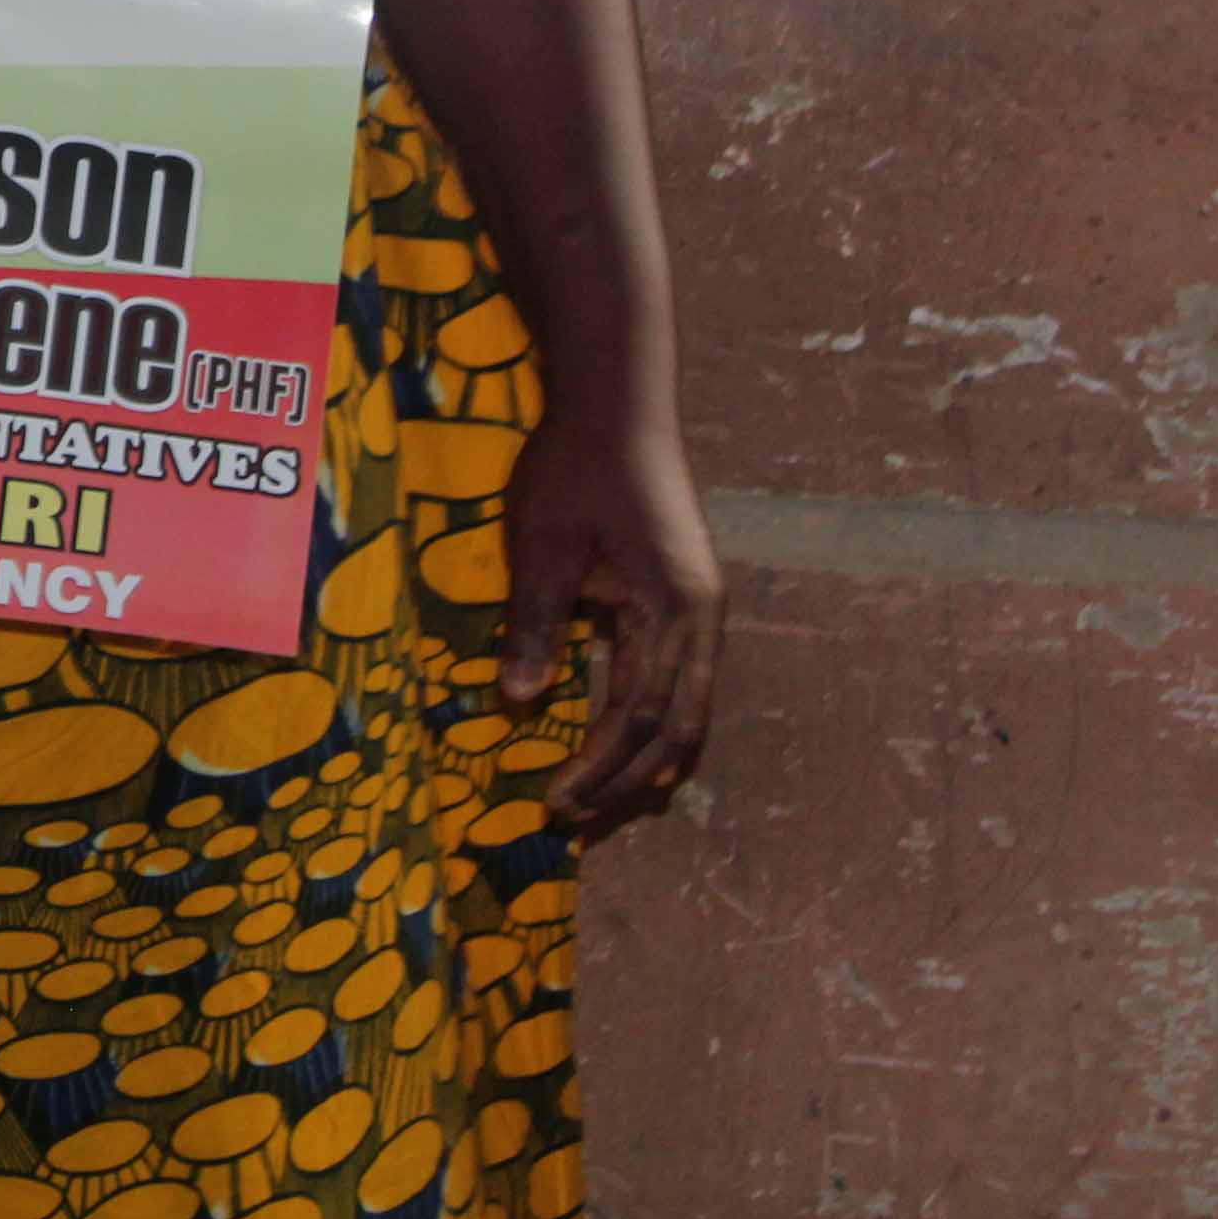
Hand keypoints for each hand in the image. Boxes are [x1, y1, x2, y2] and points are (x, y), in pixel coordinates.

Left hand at [496, 388, 723, 835]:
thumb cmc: (576, 463)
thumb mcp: (542, 543)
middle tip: (575, 820)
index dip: (598, 765)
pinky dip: (652, 717)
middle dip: (625, 778)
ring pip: (682, 706)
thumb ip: (535, 621)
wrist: (619, 398)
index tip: (555, 802)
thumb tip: (518, 700)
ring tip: (609, 803)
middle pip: (673, 724)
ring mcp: (696, 607)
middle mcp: (700, 618)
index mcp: (675, 609)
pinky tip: (630, 745)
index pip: (637, 712)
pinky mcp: (680, 595)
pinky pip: (674, 676)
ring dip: (644, 756)